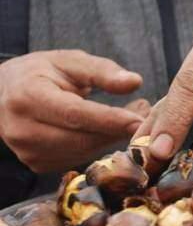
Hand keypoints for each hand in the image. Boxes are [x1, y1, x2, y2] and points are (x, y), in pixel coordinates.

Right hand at [0, 50, 146, 172]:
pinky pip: (77, 159)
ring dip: (111, 140)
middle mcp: (22, 129)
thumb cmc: (42, 73)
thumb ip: (102, 71)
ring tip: (130, 121)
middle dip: (116, 131)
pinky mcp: (37, 164)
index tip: (139, 120)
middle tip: (145, 119)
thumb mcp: (70, 61)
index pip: (75, 114)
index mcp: (28, 97)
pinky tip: (109, 133)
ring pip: (82, 152)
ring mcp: (28, 151)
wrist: (4, 93)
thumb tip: (135, 81)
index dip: (109, 119)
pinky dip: (97, 147)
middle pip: (80, 138)